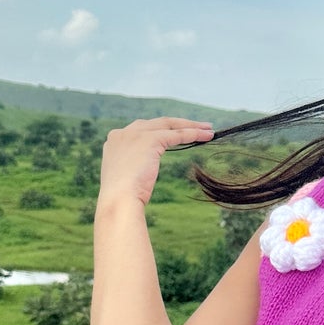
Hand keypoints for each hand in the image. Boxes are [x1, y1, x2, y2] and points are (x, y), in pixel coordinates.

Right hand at [98, 115, 214, 208]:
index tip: (176, 132)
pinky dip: (193, 134)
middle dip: (179, 124)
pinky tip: (206, 136)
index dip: (161, 130)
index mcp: (115, 141)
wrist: (118, 201)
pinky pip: (177, 134)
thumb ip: (132, 166)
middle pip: (157, 123)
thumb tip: (143, 170)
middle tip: (198, 126)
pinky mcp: (149, 140)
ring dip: (190, 126)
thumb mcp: (125, 177)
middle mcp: (123, 133)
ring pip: (169, 125)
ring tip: (208, 130)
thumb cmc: (122, 198)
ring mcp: (135, 134)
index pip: (143, 129)